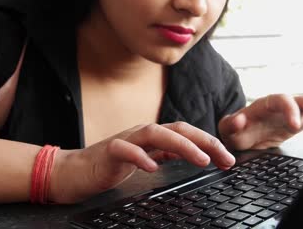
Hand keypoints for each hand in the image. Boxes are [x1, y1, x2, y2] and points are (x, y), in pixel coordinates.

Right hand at [49, 122, 235, 203]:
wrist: (74, 172)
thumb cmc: (110, 166)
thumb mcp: (145, 159)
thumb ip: (165, 153)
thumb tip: (191, 152)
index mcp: (153, 137)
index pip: (186, 134)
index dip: (209, 143)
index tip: (228, 159)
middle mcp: (142, 134)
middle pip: (177, 129)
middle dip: (204, 141)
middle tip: (224, 157)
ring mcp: (126, 140)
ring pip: (155, 134)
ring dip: (181, 145)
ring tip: (201, 159)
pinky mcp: (109, 151)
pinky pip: (125, 150)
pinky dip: (141, 157)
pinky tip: (153, 167)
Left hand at [218, 94, 302, 150]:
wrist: (240, 134)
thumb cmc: (235, 130)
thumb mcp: (228, 129)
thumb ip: (232, 124)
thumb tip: (239, 120)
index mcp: (266, 103)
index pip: (282, 100)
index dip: (290, 109)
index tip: (295, 125)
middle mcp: (282, 104)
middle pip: (302, 99)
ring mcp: (293, 111)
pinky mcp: (300, 121)